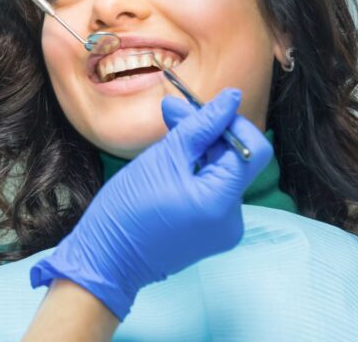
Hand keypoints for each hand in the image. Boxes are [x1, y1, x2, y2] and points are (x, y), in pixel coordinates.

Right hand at [30, 89, 272, 319]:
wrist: (107, 259)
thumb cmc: (128, 209)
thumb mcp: (163, 158)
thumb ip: (200, 126)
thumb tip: (231, 97)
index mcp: (221, 201)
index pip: (250, 149)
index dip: (230, 122)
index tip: (202, 106)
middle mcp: (232, 219)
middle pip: (236, 161)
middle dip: (208, 133)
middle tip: (172, 112)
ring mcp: (223, 229)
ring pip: (222, 175)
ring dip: (199, 152)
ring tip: (166, 139)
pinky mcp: (210, 233)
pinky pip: (212, 193)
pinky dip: (195, 174)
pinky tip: (170, 166)